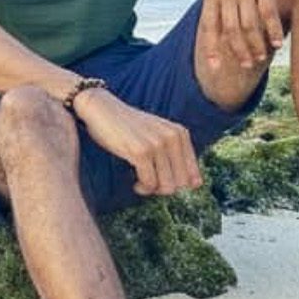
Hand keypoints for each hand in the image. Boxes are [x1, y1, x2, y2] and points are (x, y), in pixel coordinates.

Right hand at [74, 87, 201, 196]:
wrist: (102, 109)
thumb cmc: (128, 127)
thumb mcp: (158, 134)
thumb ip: (177, 154)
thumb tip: (197, 185)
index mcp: (180, 133)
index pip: (193, 176)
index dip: (177, 185)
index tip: (161, 180)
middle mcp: (172, 137)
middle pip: (181, 184)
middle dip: (165, 189)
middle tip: (150, 182)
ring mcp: (157, 144)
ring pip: (167, 186)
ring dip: (153, 190)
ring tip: (142, 182)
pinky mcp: (140, 151)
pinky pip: (149, 183)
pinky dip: (142, 188)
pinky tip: (135, 183)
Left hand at [200, 0, 284, 72]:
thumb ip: (219, 2)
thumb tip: (219, 32)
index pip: (208, 25)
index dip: (211, 48)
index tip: (214, 68)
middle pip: (231, 30)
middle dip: (239, 51)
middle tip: (248, 65)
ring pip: (249, 25)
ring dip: (256, 44)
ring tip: (263, 56)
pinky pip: (268, 12)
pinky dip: (272, 30)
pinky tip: (278, 43)